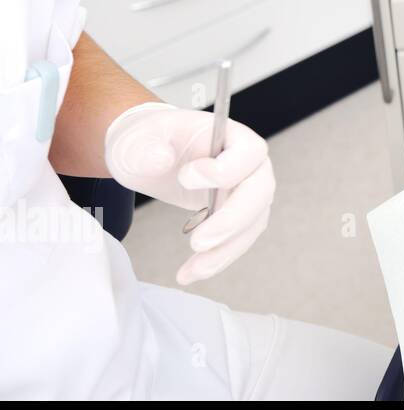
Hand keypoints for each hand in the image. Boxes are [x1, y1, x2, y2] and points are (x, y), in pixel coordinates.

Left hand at [104, 102, 275, 284]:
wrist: (147, 156)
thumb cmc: (149, 141)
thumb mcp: (138, 139)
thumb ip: (146, 148)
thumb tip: (160, 160)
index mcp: (232, 137)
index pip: (249, 152)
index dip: (226, 169)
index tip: (187, 177)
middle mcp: (249, 164)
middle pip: (259, 192)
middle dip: (232, 221)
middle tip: (198, 241)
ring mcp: (246, 191)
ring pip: (252, 223)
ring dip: (225, 250)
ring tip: (193, 269)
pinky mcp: (236, 215)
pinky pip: (237, 240)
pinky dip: (217, 259)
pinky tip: (192, 272)